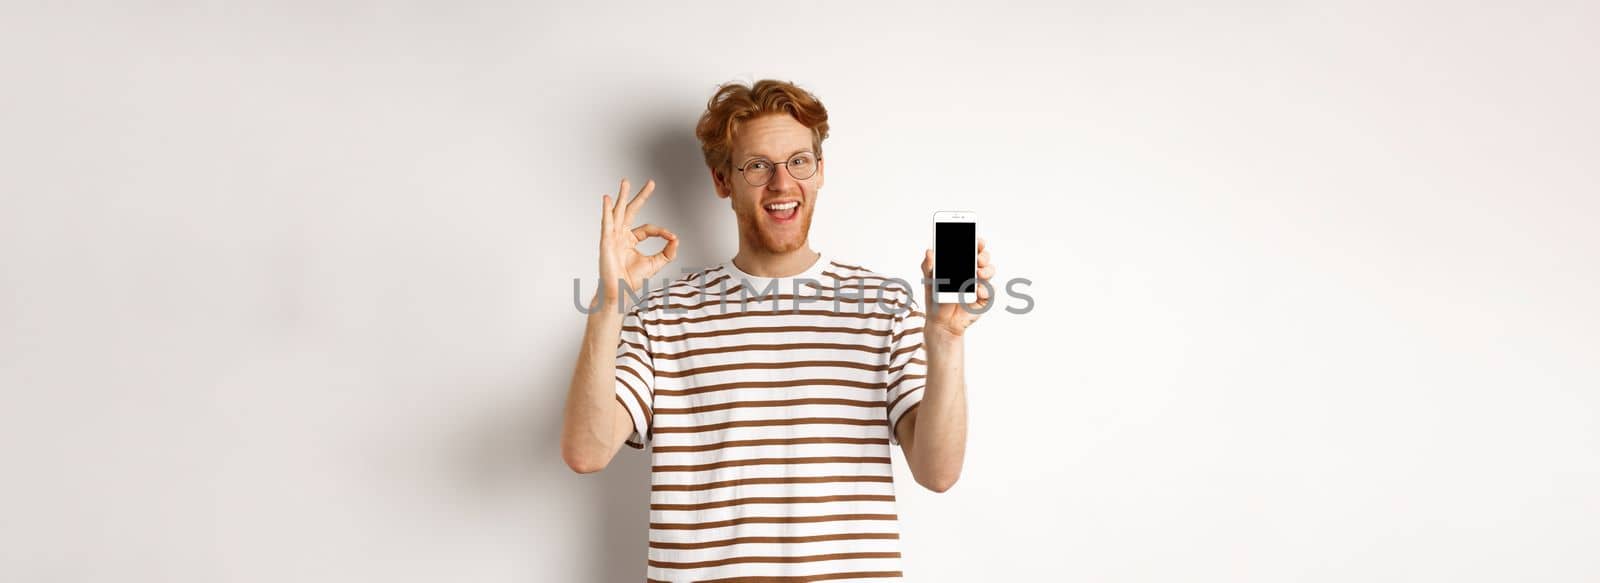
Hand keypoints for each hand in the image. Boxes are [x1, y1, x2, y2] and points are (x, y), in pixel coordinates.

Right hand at [598, 178, 677, 303]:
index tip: (672, 237)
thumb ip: (667, 252)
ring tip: (626, 182)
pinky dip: (606, 210)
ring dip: (622, 196)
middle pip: (632, 211)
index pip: (648, 228)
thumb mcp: (656, 263)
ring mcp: (612, 237)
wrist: (620, 292)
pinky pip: (607, 223)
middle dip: (641, 196)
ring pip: (619, 212)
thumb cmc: (632, 280)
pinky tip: (606, 198)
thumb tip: (676, 239)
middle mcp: (621, 235)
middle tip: (651, 183)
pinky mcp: (606, 241)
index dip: (661, 231)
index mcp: (630, 240)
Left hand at [921, 237, 993, 338]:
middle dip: (984, 256)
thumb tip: (929, 251)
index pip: (972, 249)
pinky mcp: (984, 298)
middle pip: (984, 258)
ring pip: (990, 271)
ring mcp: (980, 284)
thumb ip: (929, 266)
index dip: (977, 243)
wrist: (941, 322)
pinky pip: (990, 291)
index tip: (978, 241)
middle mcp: (973, 272)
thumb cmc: (936, 298)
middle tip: (978, 259)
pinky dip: (985, 290)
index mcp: (962, 264)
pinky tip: (978, 292)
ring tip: (978, 274)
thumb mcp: (929, 281)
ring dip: (986, 271)